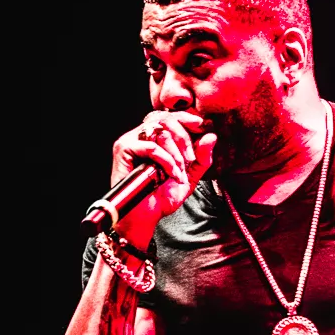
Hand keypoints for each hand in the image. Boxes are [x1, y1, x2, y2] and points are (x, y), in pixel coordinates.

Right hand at [110, 111, 216, 243]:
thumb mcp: (189, 177)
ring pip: (158, 131)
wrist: (146, 217)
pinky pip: (150, 146)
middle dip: (184, 137)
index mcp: (155, 139)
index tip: (201, 124)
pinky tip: (171, 173)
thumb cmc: (161, 198)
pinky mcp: (123, 149)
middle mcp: (141, 136)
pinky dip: (166, 159)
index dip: (185, 117)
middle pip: (165, 119)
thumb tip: (211, 136)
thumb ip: (201, 159)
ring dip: (176, 152)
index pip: (169, 117)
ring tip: (180, 171)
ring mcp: (131, 141)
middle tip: (191, 158)